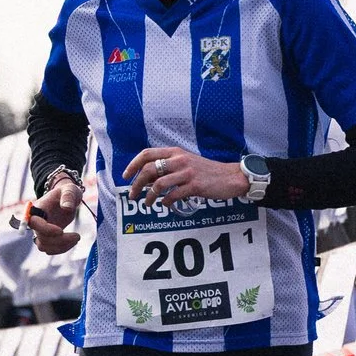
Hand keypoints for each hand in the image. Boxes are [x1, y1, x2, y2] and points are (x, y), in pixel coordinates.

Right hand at [24, 177, 84, 253]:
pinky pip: (49, 249)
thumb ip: (68, 196)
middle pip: (41, 238)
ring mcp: (39, 231)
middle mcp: (35, 222)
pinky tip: (72, 241)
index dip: (46, 229)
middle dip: (60, 240)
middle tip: (78, 236)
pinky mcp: (46, 238)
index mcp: (37, 208)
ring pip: (44, 246)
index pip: (35, 223)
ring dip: (61, 246)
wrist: (66, 198)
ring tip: (76, 238)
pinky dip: (61, 249)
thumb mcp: (69, 190)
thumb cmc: (67, 192)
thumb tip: (66, 207)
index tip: (61, 231)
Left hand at [124, 146, 250, 205]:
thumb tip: (148, 176)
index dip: (133, 164)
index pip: (147, 153)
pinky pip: (173, 195)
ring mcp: (187, 172)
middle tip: (132, 195)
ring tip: (147, 204)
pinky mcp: (195, 185)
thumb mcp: (186, 162)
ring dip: (149, 196)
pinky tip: (165, 204)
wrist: (230, 177)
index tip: (125, 176)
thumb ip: (169, 165)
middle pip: (149, 170)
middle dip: (136, 184)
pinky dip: (165, 201)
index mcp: (175, 152)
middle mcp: (179, 159)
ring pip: (158, 184)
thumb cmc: (206, 171)